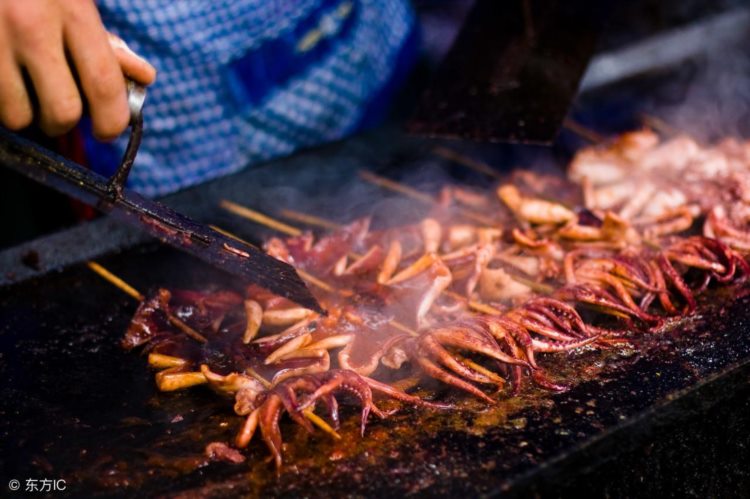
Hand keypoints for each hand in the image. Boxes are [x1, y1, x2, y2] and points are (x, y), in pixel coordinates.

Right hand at [0, 0, 155, 139]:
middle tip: (58, 111)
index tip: (107, 131)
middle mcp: (31, 25)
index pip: (104, 83)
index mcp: (72, 11)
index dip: (112, 120)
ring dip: (26, 114)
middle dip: (64, 122)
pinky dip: (1, 102)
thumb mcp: (74, 2)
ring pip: (19, 117)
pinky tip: (5, 78)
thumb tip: (144, 76)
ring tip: (24, 89)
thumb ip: (105, 41)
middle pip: (64, 111)